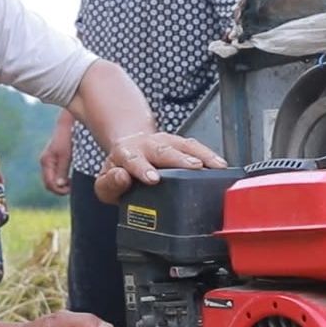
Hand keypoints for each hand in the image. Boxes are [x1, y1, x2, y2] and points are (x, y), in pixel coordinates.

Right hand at [39, 124, 72, 195]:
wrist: (67, 125)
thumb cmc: (67, 139)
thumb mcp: (66, 156)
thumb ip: (62, 170)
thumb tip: (59, 185)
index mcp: (46, 162)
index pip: (49, 183)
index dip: (59, 190)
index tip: (71, 188)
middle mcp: (44, 162)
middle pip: (48, 183)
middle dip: (59, 188)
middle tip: (71, 187)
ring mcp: (47, 161)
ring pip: (51, 180)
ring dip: (60, 185)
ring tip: (71, 183)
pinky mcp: (52, 160)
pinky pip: (53, 175)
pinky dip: (60, 179)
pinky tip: (69, 178)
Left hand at [94, 132, 227, 203]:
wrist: (128, 150)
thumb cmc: (119, 171)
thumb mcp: (105, 185)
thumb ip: (109, 185)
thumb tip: (122, 177)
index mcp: (126, 154)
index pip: (133, 160)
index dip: (143, 169)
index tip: (153, 179)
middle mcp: (147, 144)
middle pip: (164, 150)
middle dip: (180, 158)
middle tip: (194, 167)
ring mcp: (165, 141)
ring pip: (184, 145)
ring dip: (201, 154)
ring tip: (216, 165)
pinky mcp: (179, 143)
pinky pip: (196, 146)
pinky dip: (209, 155)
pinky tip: (221, 164)